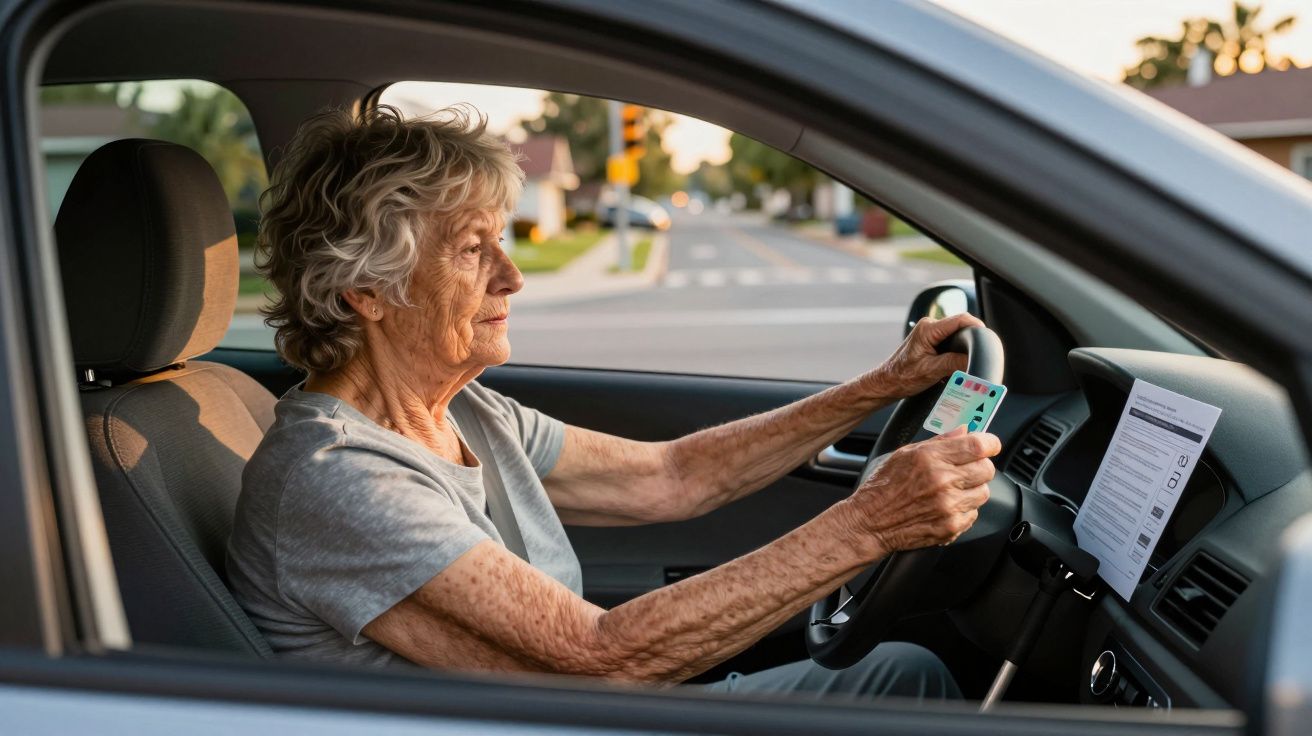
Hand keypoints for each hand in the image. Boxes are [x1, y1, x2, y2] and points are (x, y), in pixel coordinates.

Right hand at [844, 427, 999, 554]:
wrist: (870, 523)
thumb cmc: (883, 487)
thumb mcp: (904, 454)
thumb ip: (939, 441)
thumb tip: (963, 430)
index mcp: (930, 458)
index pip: (979, 446)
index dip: (990, 443)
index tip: (989, 445)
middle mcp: (942, 481)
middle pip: (987, 469)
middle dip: (980, 467)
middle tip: (966, 469)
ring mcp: (948, 506)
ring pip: (984, 493)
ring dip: (972, 490)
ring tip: (951, 490)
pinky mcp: (951, 526)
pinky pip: (974, 514)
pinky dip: (964, 510)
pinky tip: (945, 506)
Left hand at [863, 313, 985, 400]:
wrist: (886, 383)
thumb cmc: (902, 377)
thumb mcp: (931, 371)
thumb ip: (954, 363)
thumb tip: (975, 360)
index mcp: (928, 329)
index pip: (960, 320)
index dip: (977, 327)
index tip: (987, 339)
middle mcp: (929, 326)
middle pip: (961, 327)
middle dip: (971, 341)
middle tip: (978, 356)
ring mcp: (930, 333)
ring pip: (956, 336)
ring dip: (963, 349)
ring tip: (964, 363)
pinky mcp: (931, 341)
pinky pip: (950, 342)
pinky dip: (956, 353)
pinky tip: (954, 366)